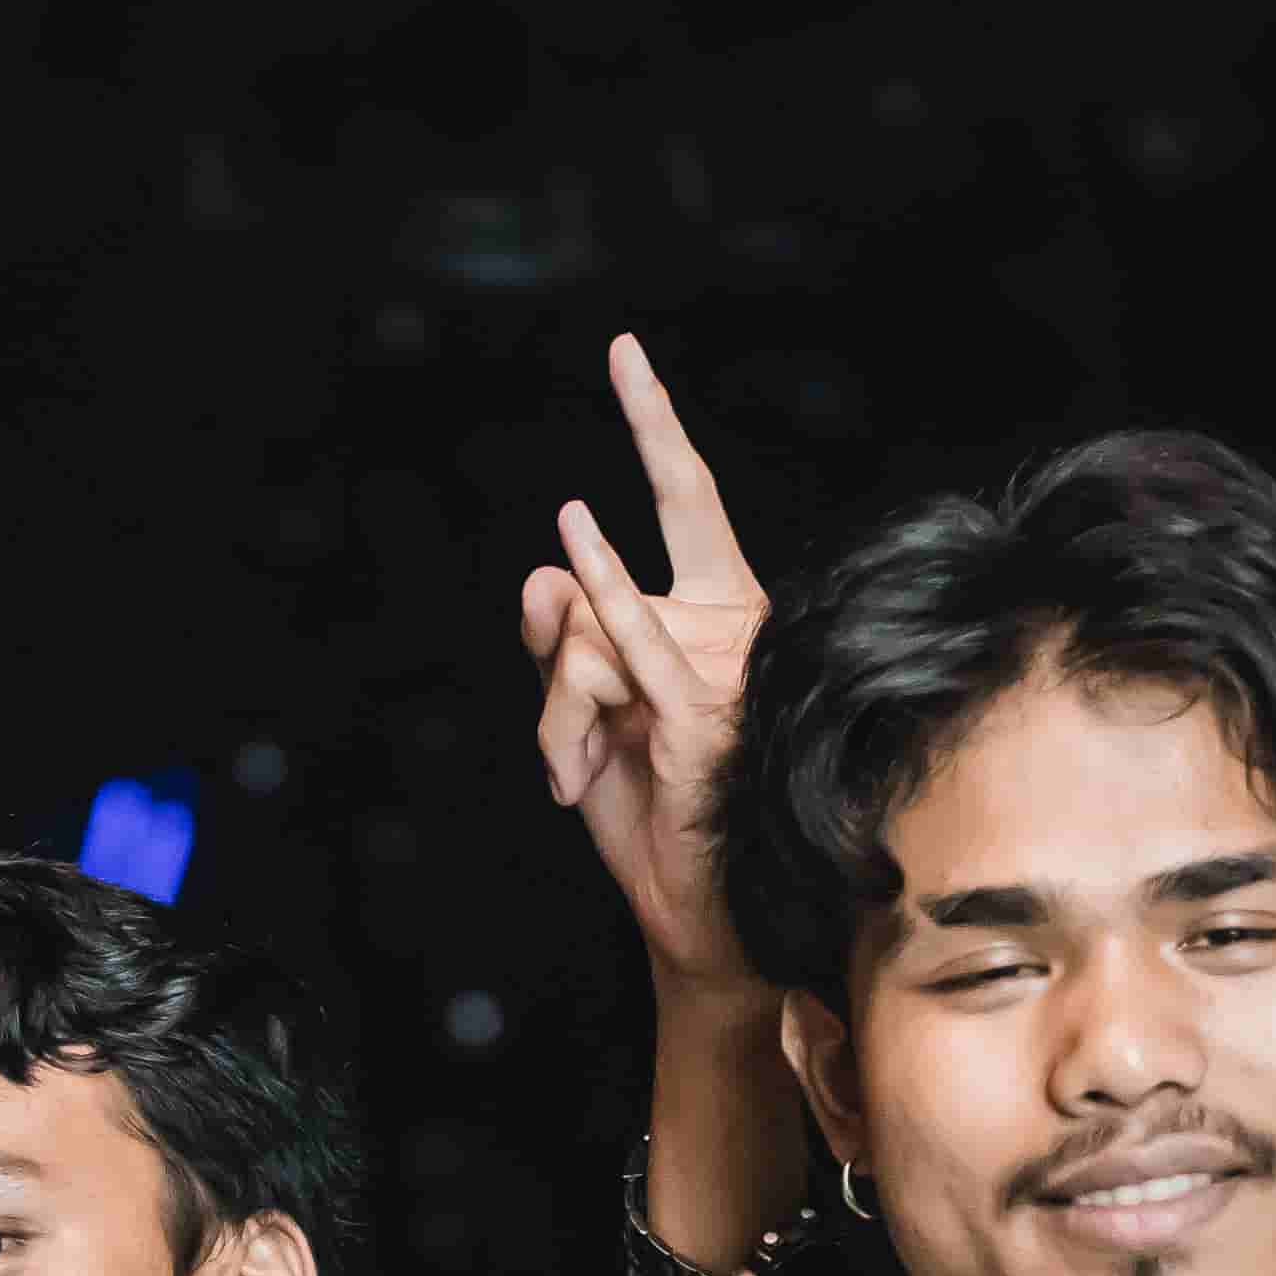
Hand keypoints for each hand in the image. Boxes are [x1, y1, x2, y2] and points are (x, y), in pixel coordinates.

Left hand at [521, 334, 768, 1001]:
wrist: (694, 920)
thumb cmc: (652, 821)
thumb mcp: (584, 723)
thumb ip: (562, 648)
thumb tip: (542, 572)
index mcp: (716, 616)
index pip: (688, 504)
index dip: (659, 430)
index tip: (629, 355)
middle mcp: (734, 626)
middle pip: (656, 536)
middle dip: (643, 461)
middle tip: (620, 392)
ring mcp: (727, 666)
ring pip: (602, 626)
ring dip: (563, 713)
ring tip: (571, 779)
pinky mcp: (704, 717)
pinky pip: (631, 653)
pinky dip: (589, 641)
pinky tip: (576, 559)